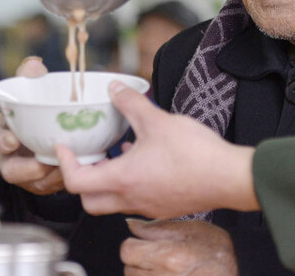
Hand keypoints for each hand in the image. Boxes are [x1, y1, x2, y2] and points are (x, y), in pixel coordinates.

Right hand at [0, 57, 64, 194]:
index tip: (12, 140)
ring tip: (67, 164)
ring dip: (51, 175)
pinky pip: (51, 188)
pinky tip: (77, 169)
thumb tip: (34, 64)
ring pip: (34, 182)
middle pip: (11, 170)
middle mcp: (10, 156)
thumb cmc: (36, 107)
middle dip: (26, 169)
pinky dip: (63, 180)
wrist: (49, 130)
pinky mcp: (42, 184)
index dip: (0, 140)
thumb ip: (30, 76)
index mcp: (3, 131)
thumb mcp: (32, 89)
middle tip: (44, 162)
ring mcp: (26, 174)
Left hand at [57, 80, 257, 217]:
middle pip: (89, 202)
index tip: (64, 147)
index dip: (64, 163)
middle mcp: (131, 199)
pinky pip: (134, 199)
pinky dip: (128, 183)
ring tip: (115, 152)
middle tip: (85, 156)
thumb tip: (115, 88)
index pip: (76, 182)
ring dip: (106, 181)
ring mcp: (148, 206)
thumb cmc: (195, 154)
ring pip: (112, 202)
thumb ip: (131, 103)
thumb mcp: (157, 120)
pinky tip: (141, 158)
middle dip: (81, 180)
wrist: (230, 178)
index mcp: (123, 179)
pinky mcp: (163, 206)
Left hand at [120, 219, 236, 275]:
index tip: (144, 245)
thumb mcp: (190, 230)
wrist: (240, 271)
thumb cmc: (218, 252)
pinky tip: (167, 275)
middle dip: (138, 263)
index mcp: (167, 256)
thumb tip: (131, 225)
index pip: (127, 251)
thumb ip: (157, 228)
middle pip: (128, 270)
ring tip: (164, 271)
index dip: (134, 245)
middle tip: (156, 259)